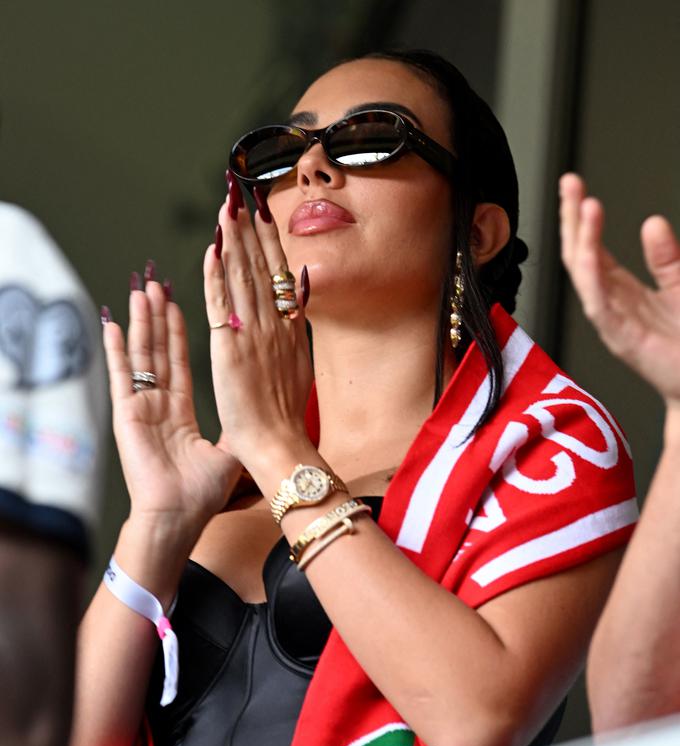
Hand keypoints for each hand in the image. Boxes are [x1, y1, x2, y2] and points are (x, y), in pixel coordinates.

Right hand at [102, 279, 239, 535]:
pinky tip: (113, 324)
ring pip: (141, 356)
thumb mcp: (227, 453)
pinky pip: (121, 375)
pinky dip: (116, 350)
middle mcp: (159, 405)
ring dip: (141, 323)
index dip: (178, 333)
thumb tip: (259, 417)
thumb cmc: (201, 494)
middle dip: (158, 317)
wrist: (178, 515)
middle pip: (158, 351)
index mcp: (181, 413)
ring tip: (140, 291)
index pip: (179, 363)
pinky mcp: (127, 414)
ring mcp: (141, 408)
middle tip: (156, 284)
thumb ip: (237, 428)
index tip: (178, 303)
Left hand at [202, 178, 313, 487]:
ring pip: (242, 278)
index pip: (278, 274)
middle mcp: (274, 325)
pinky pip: (221, 304)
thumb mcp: (301, 363)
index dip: (269, 239)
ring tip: (226, 207)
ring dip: (233, 240)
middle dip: (249, 227)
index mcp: (289, 329)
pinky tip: (212, 250)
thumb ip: (299, 324)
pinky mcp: (230, 348)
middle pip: (261, 266)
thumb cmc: (287, 415)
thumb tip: (304, 288)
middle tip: (239, 192)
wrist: (280, 442)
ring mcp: (253, 335)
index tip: (261, 210)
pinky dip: (216, 276)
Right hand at [560, 173, 679, 404]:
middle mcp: (609, 303)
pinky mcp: (619, 337)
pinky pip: (597, 303)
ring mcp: (610, 320)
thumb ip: (666, 258)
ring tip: (584, 205)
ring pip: (583, 275)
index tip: (576, 186)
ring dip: (581, 239)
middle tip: (569, 183)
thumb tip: (651, 222)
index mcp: (621, 290)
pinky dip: (590, 277)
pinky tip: (588, 252)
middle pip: (579, 254)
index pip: (591, 247)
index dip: (582, 216)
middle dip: (572, 218)